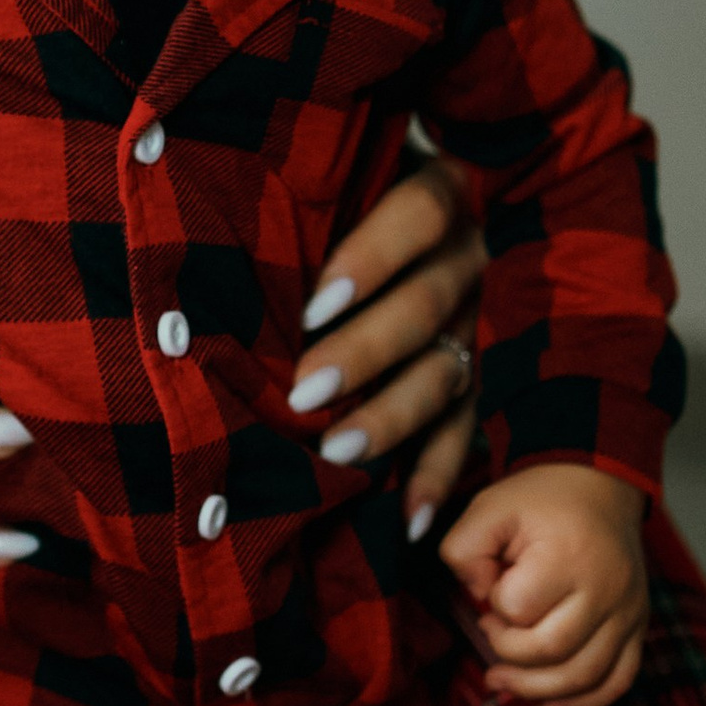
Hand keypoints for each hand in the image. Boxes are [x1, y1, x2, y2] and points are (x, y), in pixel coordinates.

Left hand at [286, 156, 485, 532]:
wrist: (451, 219)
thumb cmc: (356, 198)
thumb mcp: (348, 184)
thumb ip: (309, 197)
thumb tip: (215, 216)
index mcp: (443, 192)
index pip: (417, 215)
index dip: (370, 260)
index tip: (313, 305)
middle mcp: (473, 257)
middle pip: (426, 305)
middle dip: (364, 352)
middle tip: (305, 390)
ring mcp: (486, 320)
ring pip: (447, 371)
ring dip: (394, 416)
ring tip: (340, 452)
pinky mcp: (490, 375)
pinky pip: (470, 428)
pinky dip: (440, 476)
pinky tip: (414, 522)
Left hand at [437, 463, 647, 705]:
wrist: (600, 486)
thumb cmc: (541, 501)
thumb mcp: (489, 507)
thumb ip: (464, 550)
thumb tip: (477, 597)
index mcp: (569, 554)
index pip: (520, 608)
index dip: (495, 608)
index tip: (490, 590)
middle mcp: (607, 588)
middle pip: (553, 651)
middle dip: (509, 653)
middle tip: (490, 631)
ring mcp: (628, 612)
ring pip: (586, 677)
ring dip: (538, 689)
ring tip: (503, 681)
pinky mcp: (638, 627)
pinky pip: (619, 681)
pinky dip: (586, 701)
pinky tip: (552, 702)